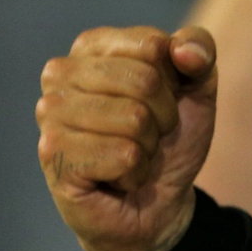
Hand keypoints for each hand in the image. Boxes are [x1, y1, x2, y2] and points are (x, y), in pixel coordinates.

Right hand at [36, 26, 217, 250]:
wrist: (158, 204)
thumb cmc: (169, 138)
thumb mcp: (198, 88)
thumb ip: (200, 51)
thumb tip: (182, 49)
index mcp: (92, 45)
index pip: (152, 45)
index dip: (173, 80)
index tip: (162, 101)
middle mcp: (61, 72)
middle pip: (145, 80)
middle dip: (163, 116)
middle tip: (146, 135)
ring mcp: (51, 113)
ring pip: (134, 118)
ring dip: (147, 147)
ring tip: (130, 156)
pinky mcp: (53, 154)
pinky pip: (123, 155)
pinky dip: (134, 172)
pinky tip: (116, 178)